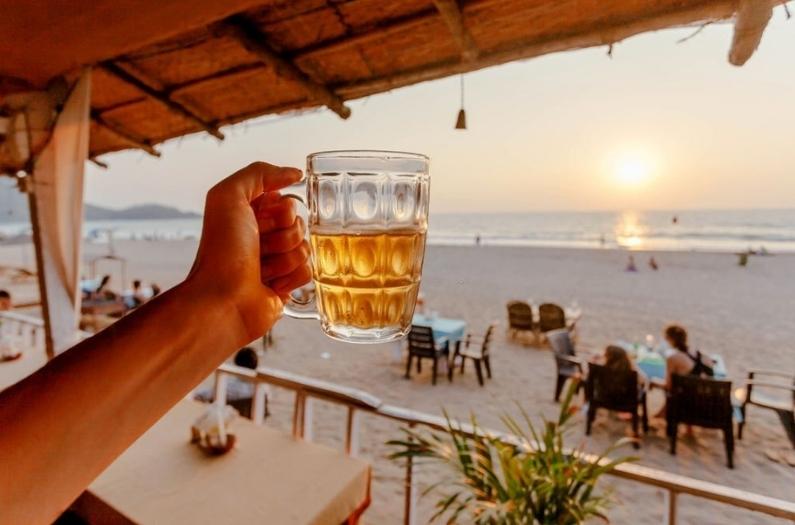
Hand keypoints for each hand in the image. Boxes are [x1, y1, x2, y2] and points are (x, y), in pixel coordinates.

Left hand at [188, 162, 311, 342]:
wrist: (224, 302)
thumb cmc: (222, 252)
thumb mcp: (228, 196)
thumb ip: (259, 173)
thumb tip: (295, 174)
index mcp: (248, 215)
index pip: (286, 201)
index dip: (279, 211)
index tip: (259, 222)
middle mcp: (261, 236)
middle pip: (299, 223)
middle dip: (284, 235)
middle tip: (260, 248)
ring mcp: (275, 262)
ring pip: (306, 247)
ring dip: (286, 258)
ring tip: (262, 269)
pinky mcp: (286, 285)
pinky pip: (309, 271)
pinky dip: (292, 277)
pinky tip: (271, 284)